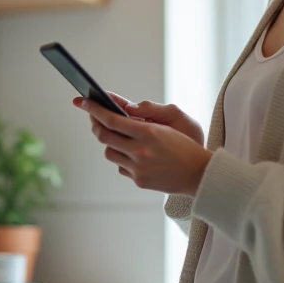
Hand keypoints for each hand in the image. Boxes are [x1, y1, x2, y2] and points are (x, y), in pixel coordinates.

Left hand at [72, 95, 211, 195]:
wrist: (200, 174)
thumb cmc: (186, 146)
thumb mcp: (168, 125)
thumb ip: (143, 117)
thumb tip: (121, 112)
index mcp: (149, 133)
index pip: (112, 119)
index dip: (94, 109)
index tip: (83, 101)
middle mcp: (140, 151)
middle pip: (104, 136)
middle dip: (95, 124)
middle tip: (94, 117)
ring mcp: (138, 168)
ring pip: (109, 153)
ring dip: (110, 143)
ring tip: (117, 135)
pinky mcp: (139, 181)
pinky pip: (120, 166)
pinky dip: (123, 157)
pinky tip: (132, 153)